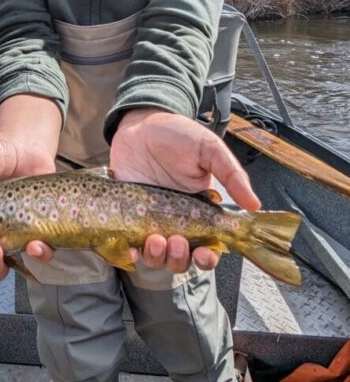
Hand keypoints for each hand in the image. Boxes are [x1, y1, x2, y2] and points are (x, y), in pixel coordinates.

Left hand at [110, 108, 259, 272]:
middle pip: (182, 257)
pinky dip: (132, 253)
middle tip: (178, 241)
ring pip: (157, 255)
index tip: (206, 253)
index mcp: (200, 210)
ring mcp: (150, 220)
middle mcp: (177, 220)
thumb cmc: (176, 135)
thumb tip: (254, 204)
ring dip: (158, 256)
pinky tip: (133, 248)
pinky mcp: (127, 216)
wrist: (140, 124)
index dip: (208, 256)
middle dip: (180, 257)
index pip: (209, 244)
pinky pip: (129, 244)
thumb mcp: (208, 149)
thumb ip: (231, 174)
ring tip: (156, 239)